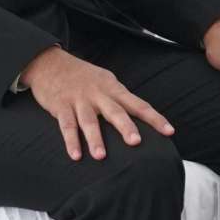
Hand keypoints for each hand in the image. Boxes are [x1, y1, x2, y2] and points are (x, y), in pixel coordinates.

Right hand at [20, 45, 174, 160]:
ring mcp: (79, 100)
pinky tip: (75, 155)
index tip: (170, 131)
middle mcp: (99, 94)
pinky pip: (66, 125)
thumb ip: (120, 99)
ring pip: (88, 121)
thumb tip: (141, 117)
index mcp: (113, 88)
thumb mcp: (105, 81)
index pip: (139, 104)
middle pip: (115, 111)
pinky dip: (70, 141)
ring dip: (95, 139)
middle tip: (136, 142)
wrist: (49, 63)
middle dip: (126, 127)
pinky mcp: (60, 106)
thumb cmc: (82, 76)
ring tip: (101, 156)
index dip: (155, 118)